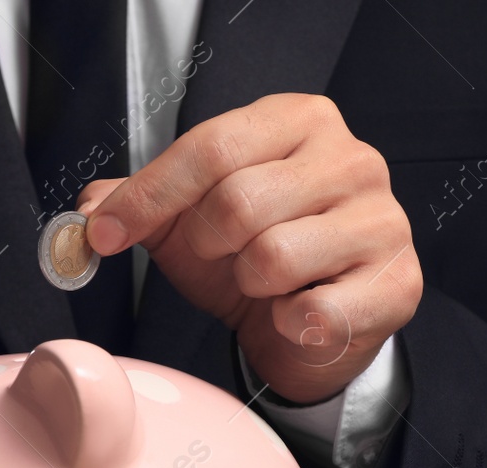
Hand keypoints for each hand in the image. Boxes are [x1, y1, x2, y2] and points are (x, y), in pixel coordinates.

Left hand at [80, 93, 420, 403]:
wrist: (315, 326)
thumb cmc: (257, 259)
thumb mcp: (191, 222)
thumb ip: (140, 205)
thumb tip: (89, 208)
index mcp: (299, 121)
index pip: (210, 147)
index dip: (147, 197)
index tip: (104, 233)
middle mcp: (352, 160)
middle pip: (238, 202)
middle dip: (209, 246)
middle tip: (222, 258)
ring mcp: (382, 221)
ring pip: (274, 258)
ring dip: (250, 287)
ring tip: (266, 284)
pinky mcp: (397, 285)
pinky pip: (314, 313)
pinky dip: (287, 324)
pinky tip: (296, 314)